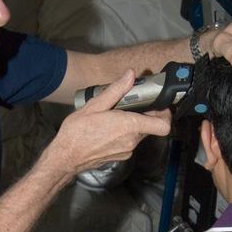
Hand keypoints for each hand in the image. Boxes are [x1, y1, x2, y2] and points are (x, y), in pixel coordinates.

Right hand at [46, 71, 170, 181]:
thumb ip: (116, 90)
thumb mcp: (95, 106)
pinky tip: (109, 128)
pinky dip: (125, 134)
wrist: (65, 157)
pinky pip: (129, 142)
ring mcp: (127, 150)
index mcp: (129, 126)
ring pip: (139, 134)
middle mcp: (132, 140)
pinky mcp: (120, 157)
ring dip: (133, 124)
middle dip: (145, 115)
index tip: (159, 106)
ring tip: (116, 116)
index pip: (163, 125)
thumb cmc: (77, 132)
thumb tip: (130, 74)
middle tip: (131, 104)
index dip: (166, 115)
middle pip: (150, 127)